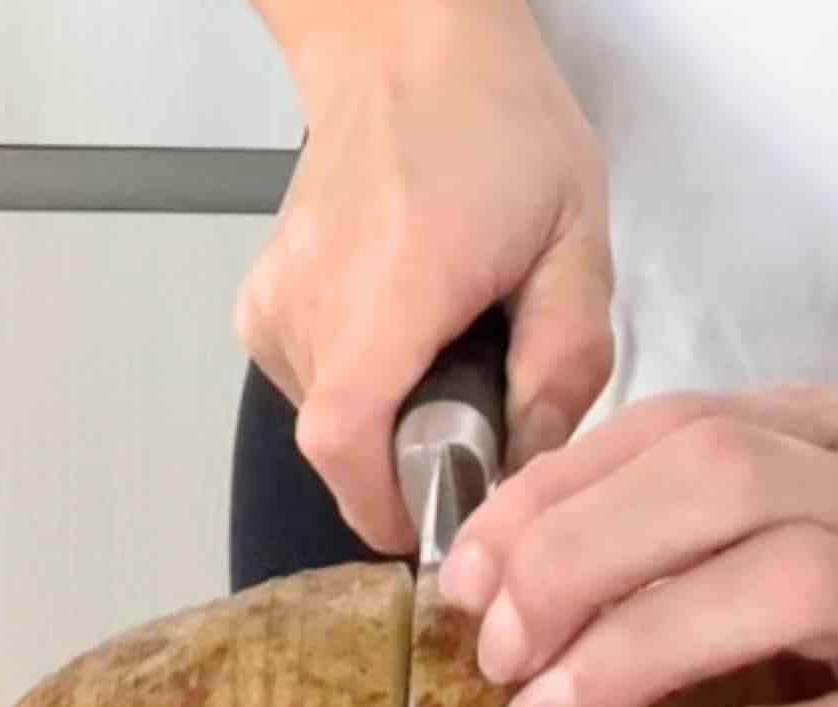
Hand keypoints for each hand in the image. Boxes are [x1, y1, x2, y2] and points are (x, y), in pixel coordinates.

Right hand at [235, 0, 613, 552]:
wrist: (405, 53)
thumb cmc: (502, 135)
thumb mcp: (577, 241)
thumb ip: (566, 361)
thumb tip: (527, 466)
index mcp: (396, 278)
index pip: (347, 437)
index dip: (386, 505)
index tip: (438, 522)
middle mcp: (312, 296)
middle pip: (345, 448)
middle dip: (413, 464)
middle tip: (474, 415)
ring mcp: (274, 306)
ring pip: (329, 428)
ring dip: (390, 427)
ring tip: (440, 361)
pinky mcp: (259, 313)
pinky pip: (311, 397)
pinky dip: (361, 396)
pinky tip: (400, 343)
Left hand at [439, 386, 837, 706]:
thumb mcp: (787, 571)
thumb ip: (679, 549)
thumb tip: (506, 575)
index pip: (679, 427)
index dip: (552, 497)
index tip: (464, 582)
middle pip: (724, 481)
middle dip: (579, 559)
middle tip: (499, 659)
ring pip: (790, 582)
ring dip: (638, 651)